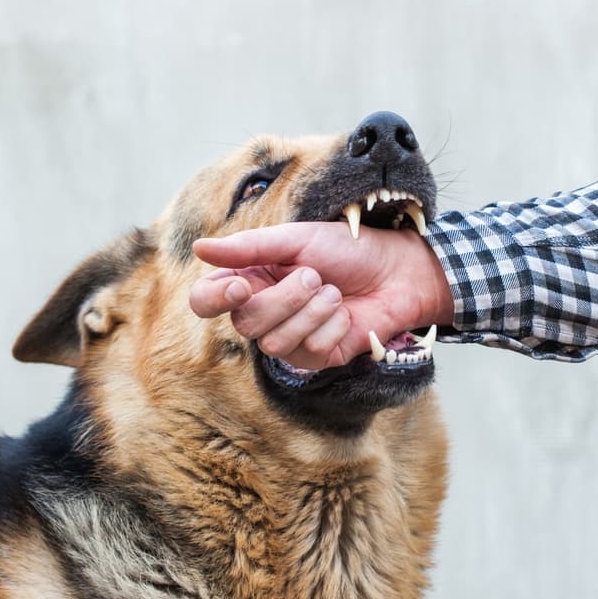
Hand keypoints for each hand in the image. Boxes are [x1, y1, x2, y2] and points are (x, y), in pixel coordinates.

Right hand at [189, 222, 452, 369]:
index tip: (242, 286)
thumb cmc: (347, 249)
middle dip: (284, 299)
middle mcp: (263, 312)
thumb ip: (249, 247)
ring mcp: (289, 338)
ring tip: (334, 293)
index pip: (206, 300)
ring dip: (312, 313)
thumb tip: (199, 248)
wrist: (397, 271)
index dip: (214, 299)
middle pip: (245, 323)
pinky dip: (332, 327)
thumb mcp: (297, 239)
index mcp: (250, 279)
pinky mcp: (316, 358)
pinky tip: (346, 315)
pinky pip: (309, 352)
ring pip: (275, 343)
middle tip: (315, 276)